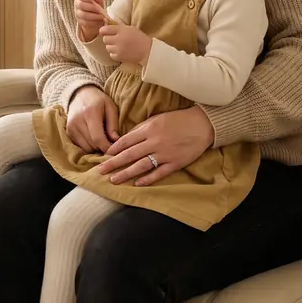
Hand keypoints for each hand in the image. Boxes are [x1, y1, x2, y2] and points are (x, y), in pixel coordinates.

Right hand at [66, 85, 120, 153]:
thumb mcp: (110, 107)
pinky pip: (80, 146)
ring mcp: (71, 127)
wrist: (80, 94)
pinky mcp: (68, 132)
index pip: (98, 138)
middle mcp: (78, 121)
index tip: (115, 149)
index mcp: (90, 113)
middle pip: (92, 145)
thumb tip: (116, 141)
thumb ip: (113, 124)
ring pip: (86, 148)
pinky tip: (92, 138)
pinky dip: (88, 146)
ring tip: (101, 139)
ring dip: (95, 147)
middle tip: (109, 142)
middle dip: (102, 147)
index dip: (107, 147)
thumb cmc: (99, 100)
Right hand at [74, 0, 107, 42]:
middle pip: (81, 5)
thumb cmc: (96, 5)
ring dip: (94, 16)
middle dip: (92, 8)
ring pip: (84, 15)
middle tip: (100, 10)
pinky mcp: (80, 22)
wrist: (96, 16)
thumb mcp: (98, 0)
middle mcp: (77, 4)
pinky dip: (94, 22)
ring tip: (102, 16)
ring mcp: (77, 13)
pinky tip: (99, 21)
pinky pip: (86, 23)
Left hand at [97, 107, 214, 185]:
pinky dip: (148, 179)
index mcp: (149, 129)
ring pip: (141, 166)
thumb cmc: (177, 120)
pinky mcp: (175, 163)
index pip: (126, 141)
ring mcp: (165, 154)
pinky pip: (159, 173)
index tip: (104, 156)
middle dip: (113, 163)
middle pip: (129, 155)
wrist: (201, 125)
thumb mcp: (157, 119)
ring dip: (126, 173)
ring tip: (114, 179)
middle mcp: (154, 142)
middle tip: (100, 171)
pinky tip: (137, 184)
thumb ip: (141, 129)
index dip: (114, 149)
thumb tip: (126, 139)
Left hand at [100, 22, 151, 64]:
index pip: (105, 29)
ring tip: (118, 46)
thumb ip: (118, 27)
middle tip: (114, 40)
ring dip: (111, 47)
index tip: (104, 32)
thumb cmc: (139, 37)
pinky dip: (114, 53)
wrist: (147, 50)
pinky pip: (111, 55)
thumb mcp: (129, 28)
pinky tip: (120, 51)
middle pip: (105, 39)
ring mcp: (118, 49)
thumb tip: (106, 23)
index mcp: (122, 30)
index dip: (103, 30)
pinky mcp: (119, 57)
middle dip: (108, 39)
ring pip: (107, 47)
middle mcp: (119, 39)